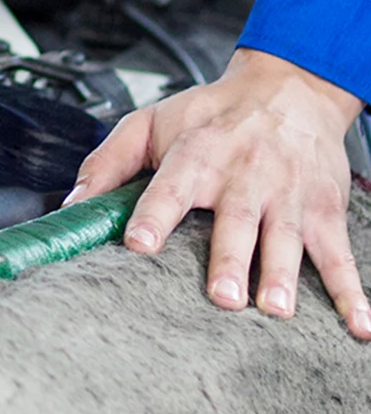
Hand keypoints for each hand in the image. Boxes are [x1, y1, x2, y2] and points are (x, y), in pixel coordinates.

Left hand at [66, 47, 369, 337]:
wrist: (285, 89)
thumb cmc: (211, 114)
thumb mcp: (150, 123)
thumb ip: (108, 162)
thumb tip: (72, 203)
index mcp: (197, 154)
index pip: (171, 185)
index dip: (154, 214)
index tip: (139, 243)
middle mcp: (243, 175)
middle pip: (236, 220)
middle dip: (229, 258)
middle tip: (221, 295)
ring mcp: (287, 196)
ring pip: (286, 239)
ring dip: (282, 275)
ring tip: (274, 308)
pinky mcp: (323, 211)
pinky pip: (339, 256)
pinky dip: (352, 293)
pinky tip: (358, 324)